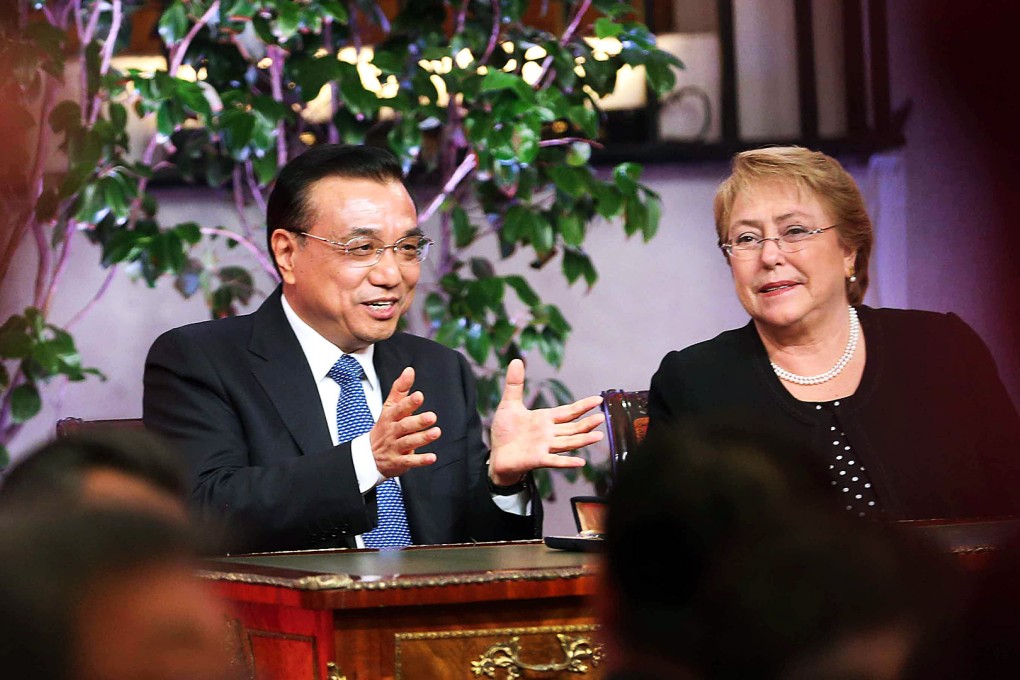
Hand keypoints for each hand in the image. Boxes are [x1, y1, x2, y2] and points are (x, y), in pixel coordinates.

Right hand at [369, 367, 439, 477]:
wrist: (368, 456)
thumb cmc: (384, 427)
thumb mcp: (389, 407)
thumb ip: (400, 389)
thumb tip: (409, 370)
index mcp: (390, 417)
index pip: (398, 408)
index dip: (408, 403)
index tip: (419, 396)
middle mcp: (392, 431)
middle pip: (404, 425)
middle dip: (418, 421)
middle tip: (432, 416)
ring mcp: (394, 447)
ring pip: (408, 442)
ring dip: (423, 438)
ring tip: (436, 432)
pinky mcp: (398, 462)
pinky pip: (409, 462)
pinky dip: (421, 460)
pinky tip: (432, 458)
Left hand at [488, 359, 604, 485]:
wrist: (496, 455)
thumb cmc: (505, 431)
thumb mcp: (509, 404)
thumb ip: (515, 384)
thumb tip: (516, 360)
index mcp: (545, 419)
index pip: (568, 411)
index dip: (583, 406)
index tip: (598, 399)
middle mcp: (549, 433)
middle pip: (572, 428)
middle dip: (587, 423)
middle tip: (602, 417)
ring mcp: (545, 447)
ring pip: (568, 443)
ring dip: (583, 440)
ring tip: (598, 436)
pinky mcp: (537, 459)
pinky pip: (554, 461)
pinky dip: (567, 462)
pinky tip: (580, 462)